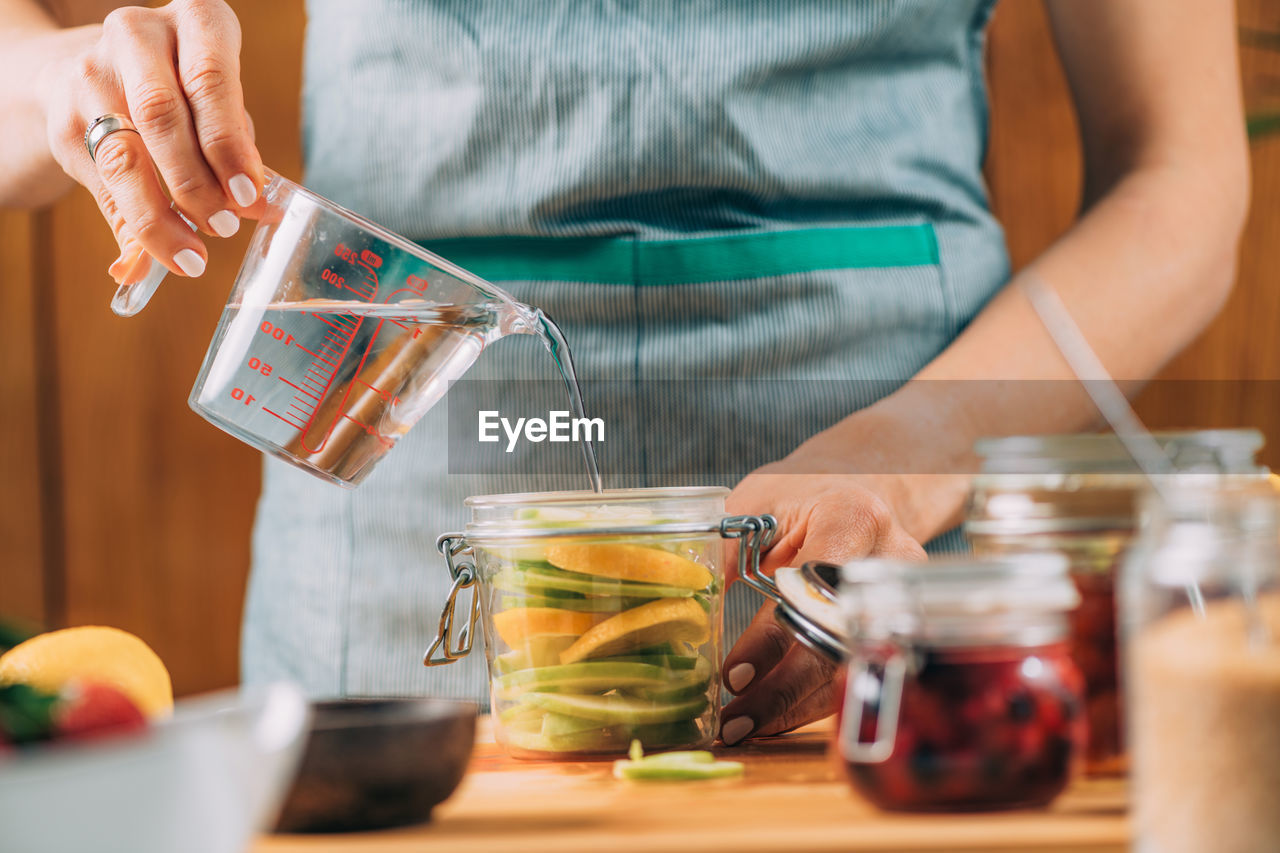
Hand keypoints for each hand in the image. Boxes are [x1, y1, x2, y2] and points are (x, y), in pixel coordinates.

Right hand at [37, 0, 261, 278]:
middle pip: (160, 116)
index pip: (210, 78)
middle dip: (196, 182)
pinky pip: (103, 186)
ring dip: (160, 215)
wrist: (95, 68)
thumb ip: (239, 149)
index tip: (250, 194)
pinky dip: (133, 226)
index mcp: (194, 21)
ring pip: (124, 155)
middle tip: (225, 227)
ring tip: (193, 254)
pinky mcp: (66, 121)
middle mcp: (136, 36)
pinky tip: (157, 253)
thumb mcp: (220, 100)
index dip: (228, 142)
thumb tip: (267, 212)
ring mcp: (92, 75)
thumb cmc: (184, 87)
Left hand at [715, 397, 974, 745]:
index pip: (811, 591)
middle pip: (838, 640)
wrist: (861, 486)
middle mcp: (890, 558)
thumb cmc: (799, 494)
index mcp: (852, 517)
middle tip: (734, 721)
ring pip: (851, 666)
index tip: (732, 677)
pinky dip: (812, 699)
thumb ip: (727, 550)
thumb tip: (688, 609)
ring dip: (795, 706)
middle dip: (784, 690)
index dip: (772, 640)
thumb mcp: (756, 504)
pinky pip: (855, 670)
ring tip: (743, 726)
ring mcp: (904, 595)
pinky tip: (774, 716)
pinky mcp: (904, 623)